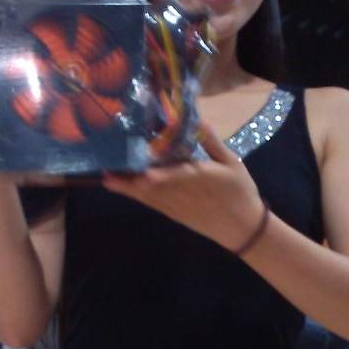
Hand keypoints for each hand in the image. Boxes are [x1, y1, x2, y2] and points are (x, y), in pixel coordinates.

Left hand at [102, 120, 264, 253]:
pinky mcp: (173, 214)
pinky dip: (138, 196)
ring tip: (108, 179)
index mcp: (199, 178)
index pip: (176, 178)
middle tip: (107, 171)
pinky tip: (125, 188)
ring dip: (128, 189)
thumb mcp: (231, 162)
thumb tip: (196, 120)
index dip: (159, 177)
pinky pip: (153, 204)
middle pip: (153, 188)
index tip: (143, 175)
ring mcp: (176, 207)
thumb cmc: (239, 192)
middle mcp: (182, 194)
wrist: (241, 228)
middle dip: (130, 181)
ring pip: (149, 198)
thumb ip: (212, 142)